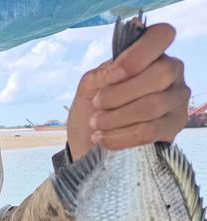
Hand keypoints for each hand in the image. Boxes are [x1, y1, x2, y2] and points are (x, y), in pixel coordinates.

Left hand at [66, 22, 189, 160]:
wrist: (88, 142)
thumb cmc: (91, 109)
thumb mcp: (89, 86)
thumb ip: (103, 73)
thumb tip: (117, 68)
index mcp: (150, 54)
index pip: (161, 35)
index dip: (137, 55)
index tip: (111, 77)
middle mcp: (171, 72)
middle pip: (161, 74)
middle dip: (120, 93)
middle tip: (97, 104)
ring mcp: (176, 99)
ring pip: (153, 106)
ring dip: (116, 117)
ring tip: (95, 124)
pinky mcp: (174, 126)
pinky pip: (150, 131)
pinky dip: (121, 136)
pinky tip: (104, 138)